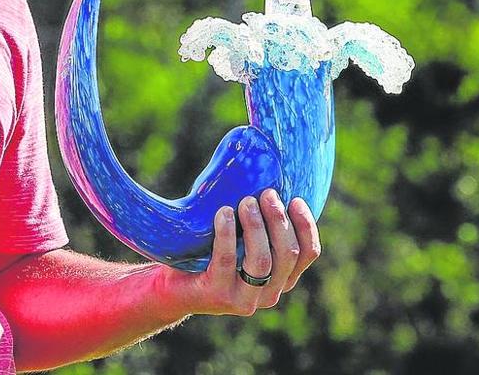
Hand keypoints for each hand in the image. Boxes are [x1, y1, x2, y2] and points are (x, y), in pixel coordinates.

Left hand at [161, 189, 321, 316]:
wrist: (171, 287)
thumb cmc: (209, 255)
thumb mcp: (240, 243)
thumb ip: (257, 226)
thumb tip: (265, 180)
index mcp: (281, 279)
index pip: (308, 253)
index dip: (306, 225)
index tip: (295, 199)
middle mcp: (269, 293)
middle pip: (288, 254)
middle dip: (279, 220)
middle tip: (267, 194)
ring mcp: (245, 299)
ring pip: (262, 261)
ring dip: (256, 226)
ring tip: (246, 201)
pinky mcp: (219, 296)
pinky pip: (227, 261)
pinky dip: (227, 234)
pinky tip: (223, 213)